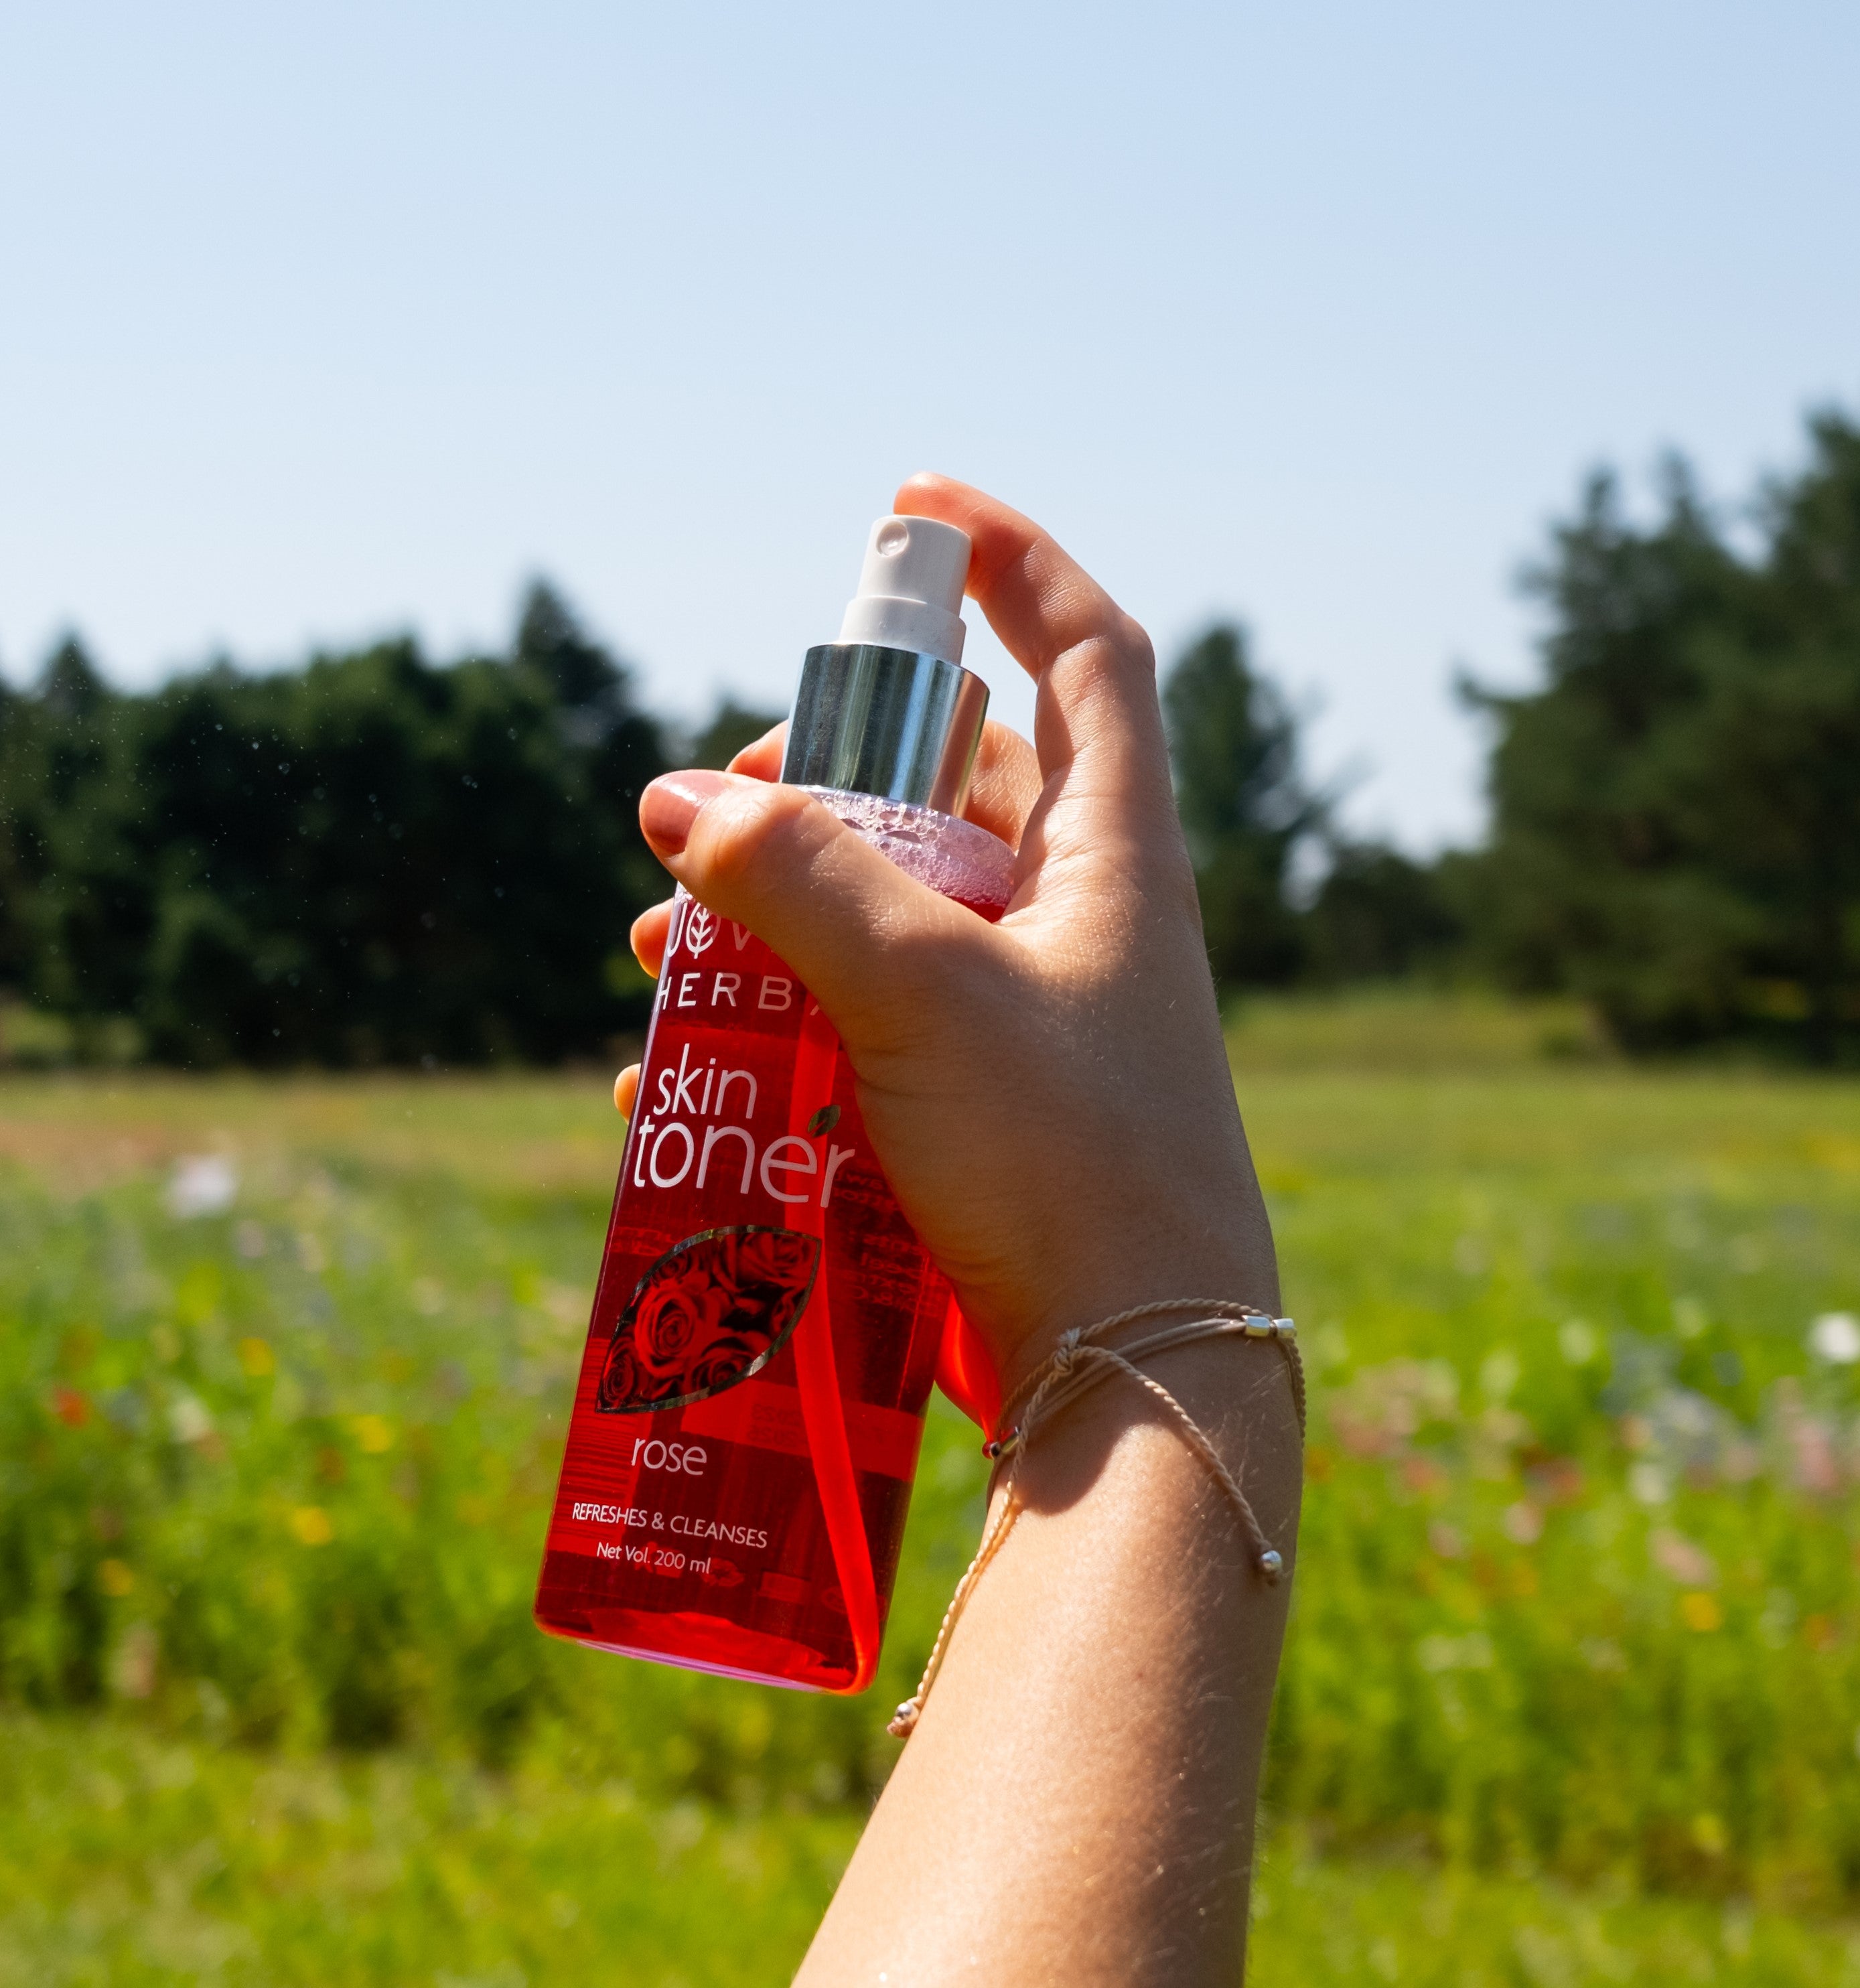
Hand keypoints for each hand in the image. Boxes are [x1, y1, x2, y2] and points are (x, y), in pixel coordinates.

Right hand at [622, 475, 1276, 1406]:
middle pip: (947, 781)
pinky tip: (682, 1072)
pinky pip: (868, 1014)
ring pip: (890, 906)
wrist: (1134, 1370)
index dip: (1010, 561)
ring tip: (661, 951)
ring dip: (772, 908)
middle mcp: (1080, 914)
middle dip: (820, 778)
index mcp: (1113, 851)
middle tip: (718, 811)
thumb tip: (676, 804)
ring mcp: (1031, 1011)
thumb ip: (800, 881)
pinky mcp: (982, 1100)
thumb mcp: (921, 993)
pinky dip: (779, 1014)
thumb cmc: (1066, 1161)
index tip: (908, 515)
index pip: (1085, 651)